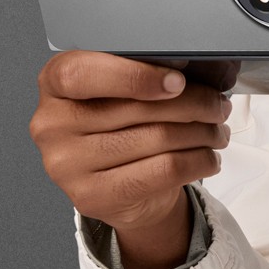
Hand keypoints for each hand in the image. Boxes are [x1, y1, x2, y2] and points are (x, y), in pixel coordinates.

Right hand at [28, 51, 230, 268]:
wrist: (118, 189)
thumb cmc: (121, 127)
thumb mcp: (119, 93)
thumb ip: (141, 76)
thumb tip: (191, 72)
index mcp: (54, 83)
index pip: (81, 73)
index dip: (133, 75)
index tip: (177, 81)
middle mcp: (51, 124)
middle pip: (134, 108)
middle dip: (192, 103)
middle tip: (218, 105)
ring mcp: (65, 165)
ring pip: (156, 139)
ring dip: (201, 133)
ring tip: (218, 130)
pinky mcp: (91, 196)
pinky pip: (162, 171)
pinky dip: (197, 161)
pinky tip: (209, 157)